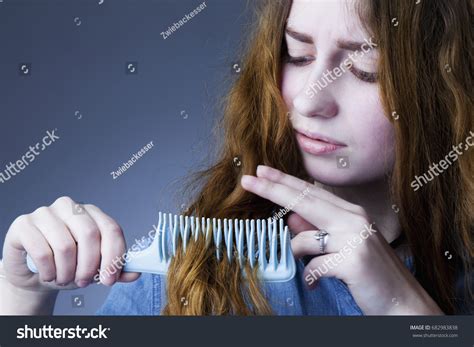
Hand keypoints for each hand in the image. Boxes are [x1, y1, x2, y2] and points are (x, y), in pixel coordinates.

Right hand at [2, 196, 139, 292]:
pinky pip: (41, 251)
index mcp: (92, 213)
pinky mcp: (24, 224)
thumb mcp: (96, 269)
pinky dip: (48, 271)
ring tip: (65, 279)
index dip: (113, 256)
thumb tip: (135, 272)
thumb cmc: (68, 265)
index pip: (111, 228)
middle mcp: (70, 207)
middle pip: (89, 234)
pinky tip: (49, 275)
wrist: (34, 273)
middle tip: (84, 281)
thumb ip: (115, 269)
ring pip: (65, 245)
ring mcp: (45, 213)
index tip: (109, 279)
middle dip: (90, 266)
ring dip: (67, 272)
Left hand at [241, 165, 442, 314]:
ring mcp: (355, 238)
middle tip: (248, 180)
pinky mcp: (353, 260)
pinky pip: (314, 266)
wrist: (402, 303)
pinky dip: (311, 277)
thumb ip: (316, 231)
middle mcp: (353, 219)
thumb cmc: (369, 273)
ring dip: (298, 255)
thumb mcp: (342, 246)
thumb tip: (291, 219)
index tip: (261, 171)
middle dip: (273, 189)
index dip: (283, 181)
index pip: (310, 192)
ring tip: (311, 270)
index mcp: (350, 213)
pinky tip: (317, 283)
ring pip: (304, 239)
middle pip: (304, 201)